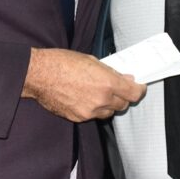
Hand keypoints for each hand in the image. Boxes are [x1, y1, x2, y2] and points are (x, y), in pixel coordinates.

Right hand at [22, 48, 145, 121]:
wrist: (39, 74)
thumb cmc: (62, 62)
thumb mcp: (92, 60)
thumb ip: (111, 72)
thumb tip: (124, 78)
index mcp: (107, 83)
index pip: (134, 94)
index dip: (139, 90)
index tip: (139, 86)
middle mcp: (100, 100)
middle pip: (123, 105)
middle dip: (122, 96)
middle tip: (116, 87)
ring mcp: (89, 111)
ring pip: (108, 113)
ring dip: (108, 104)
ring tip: (97, 92)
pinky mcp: (78, 118)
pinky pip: (92, 116)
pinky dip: (93, 109)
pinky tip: (84, 97)